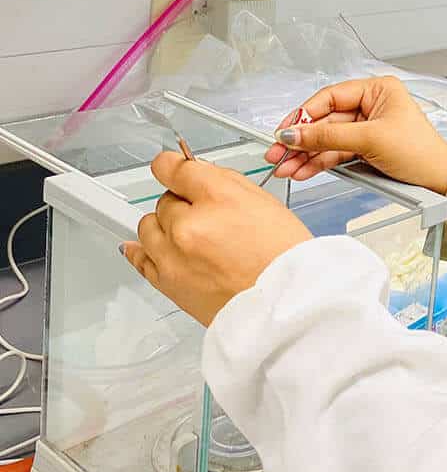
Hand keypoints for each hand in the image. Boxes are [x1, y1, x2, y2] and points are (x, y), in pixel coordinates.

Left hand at [123, 152, 311, 326]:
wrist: (283, 305)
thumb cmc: (281, 258)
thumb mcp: (264, 202)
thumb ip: (225, 183)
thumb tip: (199, 175)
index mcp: (218, 198)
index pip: (175, 168)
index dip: (173, 165)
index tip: (172, 167)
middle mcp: (189, 225)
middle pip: (164, 199)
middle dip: (182, 203)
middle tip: (205, 215)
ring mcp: (173, 256)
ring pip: (148, 226)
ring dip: (165, 226)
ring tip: (188, 236)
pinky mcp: (166, 282)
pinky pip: (139, 258)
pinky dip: (142, 249)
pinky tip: (146, 246)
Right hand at [263, 75, 446, 192]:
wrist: (440, 182)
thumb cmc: (419, 152)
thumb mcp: (370, 139)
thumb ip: (329, 137)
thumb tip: (295, 134)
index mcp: (377, 90)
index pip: (330, 97)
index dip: (304, 115)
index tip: (284, 132)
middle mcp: (371, 105)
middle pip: (325, 121)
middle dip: (301, 140)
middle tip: (277, 153)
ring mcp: (366, 128)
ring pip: (327, 140)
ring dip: (305, 155)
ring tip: (285, 168)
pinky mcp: (365, 149)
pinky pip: (335, 153)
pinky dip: (318, 163)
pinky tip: (302, 170)